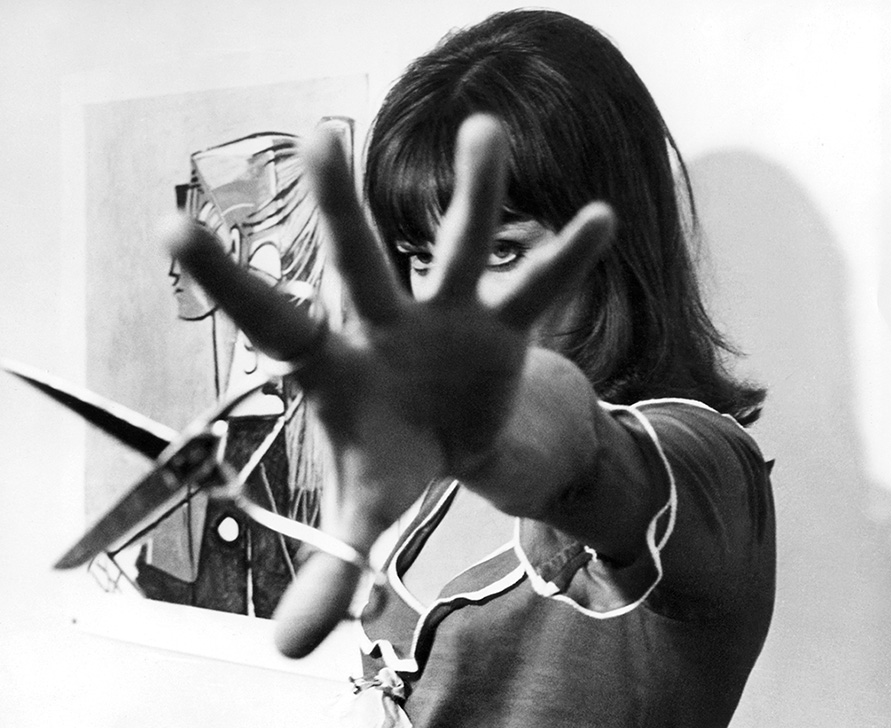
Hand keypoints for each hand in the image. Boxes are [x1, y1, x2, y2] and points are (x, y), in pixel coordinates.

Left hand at [167, 115, 613, 655]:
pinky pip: (536, 287)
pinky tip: (596, 219)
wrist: (450, 435)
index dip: (229, 280)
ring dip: (475, 195)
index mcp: (336, 366)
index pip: (273, 320)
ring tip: (486, 133)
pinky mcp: (500, 324)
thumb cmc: (390, 460)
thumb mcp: (364, 511)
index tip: (174, 225)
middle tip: (322, 139)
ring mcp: (445, 316)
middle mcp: (384, 324)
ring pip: (459, 248)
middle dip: (341, 209)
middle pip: (359, 262)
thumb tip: (289, 650)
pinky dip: (566, 259)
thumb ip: (332, 569)